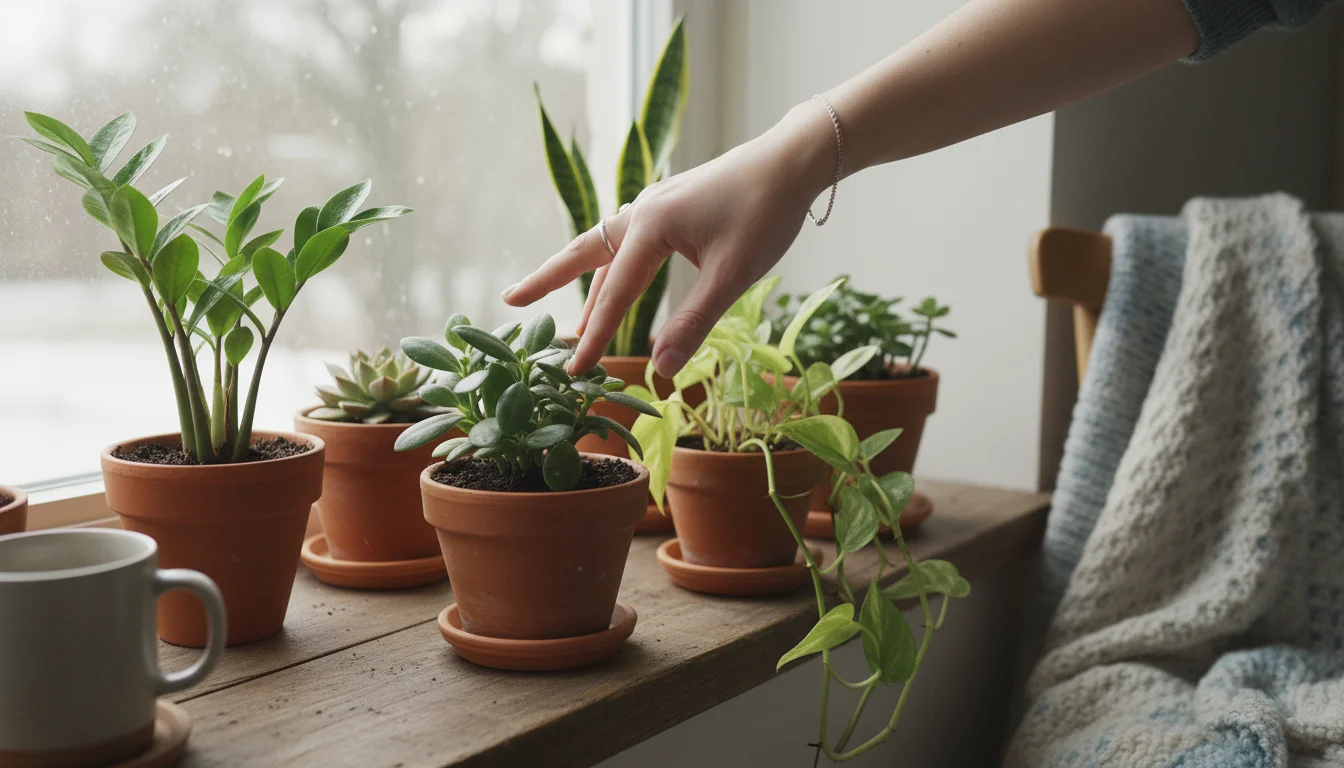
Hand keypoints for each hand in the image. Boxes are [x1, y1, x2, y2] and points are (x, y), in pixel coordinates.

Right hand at [502, 103, 835, 376]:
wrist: (792, 160)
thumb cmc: (766, 213)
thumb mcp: (732, 274)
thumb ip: (693, 323)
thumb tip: (659, 370)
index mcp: (651, 226)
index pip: (614, 294)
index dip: (595, 337)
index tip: (574, 372)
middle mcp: (643, 211)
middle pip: (583, 252)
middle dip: (547, 280)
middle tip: (510, 302)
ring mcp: (655, 205)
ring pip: (606, 248)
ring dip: (583, 280)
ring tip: (570, 321)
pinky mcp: (672, 206)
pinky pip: (628, 242)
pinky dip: (612, 267)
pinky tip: (617, 283)